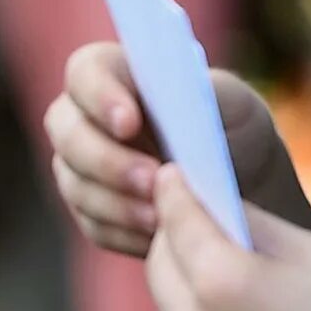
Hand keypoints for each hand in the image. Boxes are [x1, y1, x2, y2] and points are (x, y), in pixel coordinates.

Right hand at [44, 46, 310, 255]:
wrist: (244, 187)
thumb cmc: (234, 130)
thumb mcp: (235, 105)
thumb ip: (208, 95)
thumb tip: (179, 98)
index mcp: (115, 74)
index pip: (84, 72)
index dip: (98, 96)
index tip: (128, 123)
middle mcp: (85, 117)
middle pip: (66, 132)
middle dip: (106, 160)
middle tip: (151, 181)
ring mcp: (81, 166)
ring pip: (75, 184)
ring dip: (117, 203)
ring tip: (161, 216)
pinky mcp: (92, 210)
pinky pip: (93, 225)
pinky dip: (124, 233)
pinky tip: (157, 238)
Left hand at [144, 165, 310, 310]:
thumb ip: (252, 224)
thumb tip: (213, 204)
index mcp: (221, 282)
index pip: (174, 217)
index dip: (174, 188)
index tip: (174, 174)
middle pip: (157, 263)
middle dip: (173, 237)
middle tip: (200, 224)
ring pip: (165, 309)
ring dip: (183, 286)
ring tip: (223, 280)